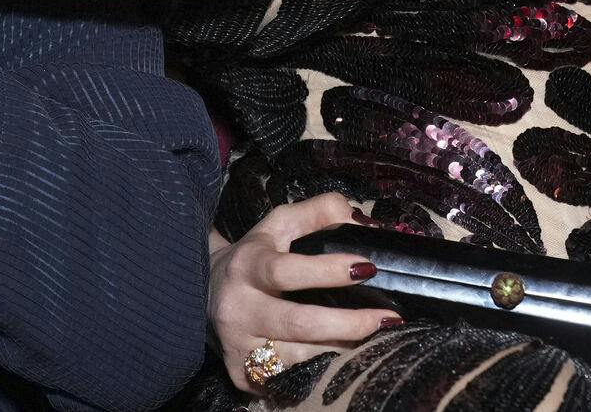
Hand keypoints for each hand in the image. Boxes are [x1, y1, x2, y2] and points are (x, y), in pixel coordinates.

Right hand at [211, 195, 391, 392]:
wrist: (202, 290)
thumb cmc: (253, 256)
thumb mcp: (278, 225)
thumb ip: (318, 212)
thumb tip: (361, 218)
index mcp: (246, 266)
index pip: (286, 270)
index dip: (327, 270)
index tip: (367, 268)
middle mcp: (238, 308)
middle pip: (297, 323)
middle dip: (348, 324)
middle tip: (387, 318)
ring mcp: (238, 346)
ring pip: (300, 357)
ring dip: (341, 347)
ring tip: (370, 336)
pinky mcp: (240, 376)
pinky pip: (290, 379)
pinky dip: (319, 368)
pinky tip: (339, 357)